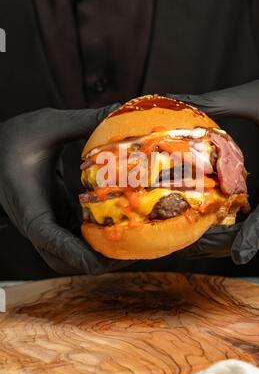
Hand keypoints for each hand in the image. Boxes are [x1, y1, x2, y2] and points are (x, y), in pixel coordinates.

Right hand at [0, 105, 134, 274]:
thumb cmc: (12, 139)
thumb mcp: (47, 125)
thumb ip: (82, 121)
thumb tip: (119, 110)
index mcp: (29, 205)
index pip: (49, 238)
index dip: (76, 253)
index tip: (103, 260)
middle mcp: (36, 223)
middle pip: (63, 261)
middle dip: (96, 263)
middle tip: (131, 251)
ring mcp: (45, 225)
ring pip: (69, 257)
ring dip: (98, 256)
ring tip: (132, 244)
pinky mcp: (54, 219)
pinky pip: (74, 242)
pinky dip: (95, 242)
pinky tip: (119, 229)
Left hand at [169, 80, 258, 263]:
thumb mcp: (257, 96)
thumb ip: (219, 102)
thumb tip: (177, 100)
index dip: (256, 232)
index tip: (238, 254)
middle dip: (236, 243)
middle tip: (197, 245)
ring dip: (238, 240)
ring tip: (200, 241)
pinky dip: (245, 227)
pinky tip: (218, 223)